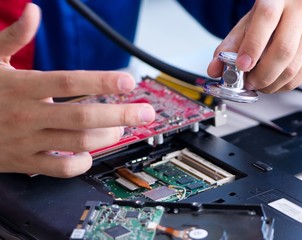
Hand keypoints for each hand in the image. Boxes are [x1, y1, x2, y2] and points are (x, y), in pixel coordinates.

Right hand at [0, 4, 154, 177]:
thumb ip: (12, 36)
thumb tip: (32, 11)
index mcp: (21, 86)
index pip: (69, 82)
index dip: (101, 82)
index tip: (127, 81)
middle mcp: (27, 114)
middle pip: (82, 117)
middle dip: (120, 114)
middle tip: (145, 112)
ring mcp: (26, 140)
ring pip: (76, 143)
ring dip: (107, 136)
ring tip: (123, 126)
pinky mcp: (24, 161)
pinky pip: (58, 168)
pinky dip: (80, 163)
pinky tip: (90, 152)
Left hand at [208, 0, 301, 92]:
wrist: (297, 11)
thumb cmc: (269, 19)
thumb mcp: (245, 26)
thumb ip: (228, 47)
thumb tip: (214, 69)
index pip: (266, 20)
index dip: (253, 46)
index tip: (242, 66)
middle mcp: (300, 10)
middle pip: (283, 50)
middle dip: (261, 74)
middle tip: (248, 83)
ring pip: (292, 68)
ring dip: (270, 84)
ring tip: (258, 83)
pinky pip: (300, 77)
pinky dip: (282, 87)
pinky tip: (272, 82)